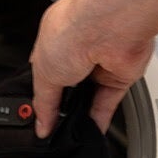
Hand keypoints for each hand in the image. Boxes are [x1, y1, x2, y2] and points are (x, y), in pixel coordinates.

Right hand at [30, 0, 153, 137]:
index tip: (37, 117)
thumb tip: (41, 124)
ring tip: (70, 129)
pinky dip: (101, 117)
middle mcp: (77, 52)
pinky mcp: (120, 75)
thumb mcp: (42, 72)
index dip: (41, 96)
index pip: (45, 76)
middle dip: (61, 106)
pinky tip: (91, 130)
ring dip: (81, 113)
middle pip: (68, 88)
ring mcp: (100, 64)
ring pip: (89, 96)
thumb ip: (42, 102)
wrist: (108, 27)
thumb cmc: (72, 30)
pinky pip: (109, 101)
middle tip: (52, 126)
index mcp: (53, 44)